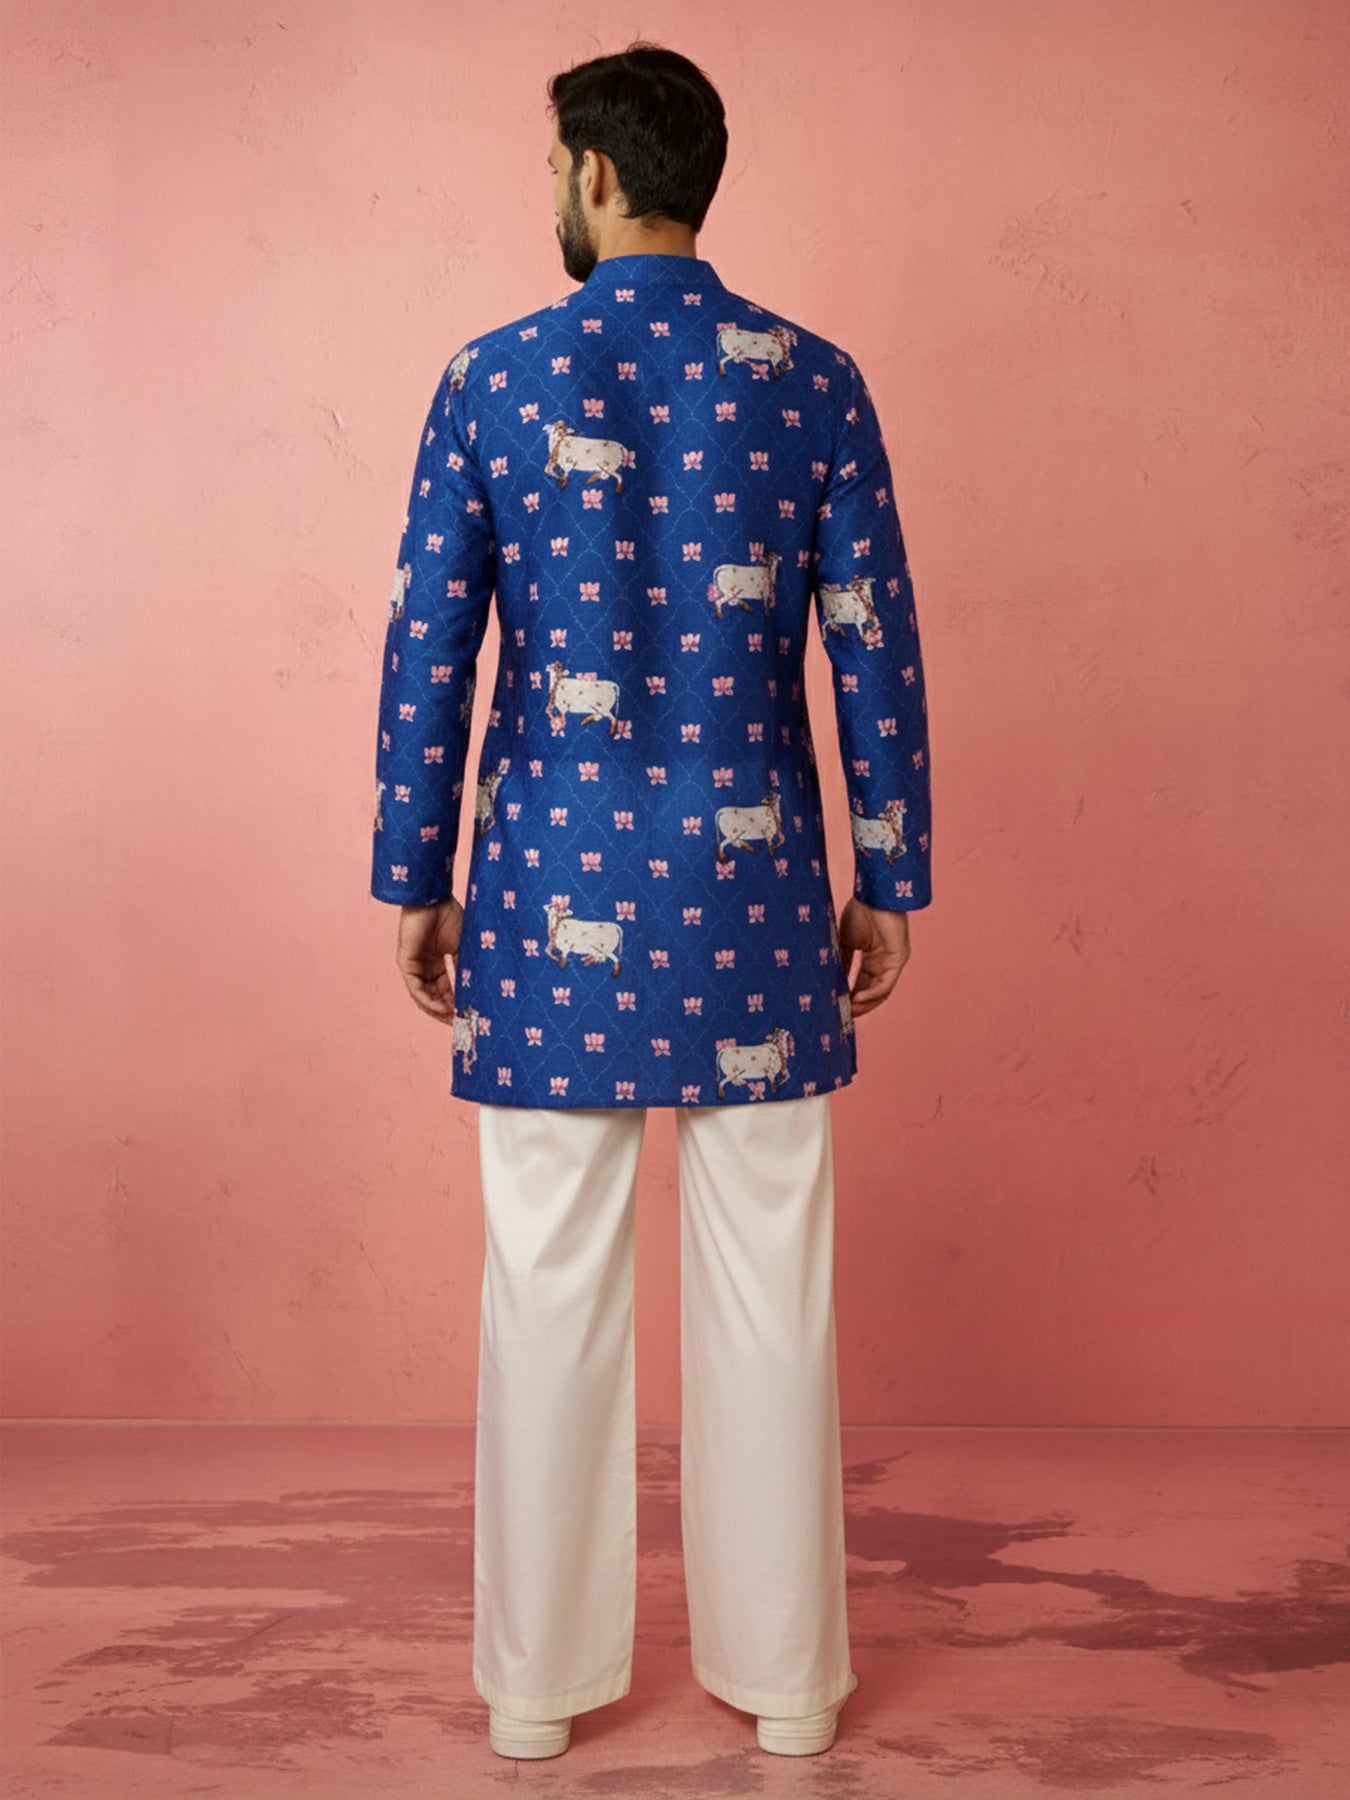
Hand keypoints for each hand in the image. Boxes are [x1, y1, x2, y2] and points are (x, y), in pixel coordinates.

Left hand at [395, 897, 463, 1023]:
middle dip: (447, 1011)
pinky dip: (428, 1000)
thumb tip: (473, 992)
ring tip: (452, 1020)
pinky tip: (441, 1008)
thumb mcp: (462, 948)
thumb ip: (464, 969)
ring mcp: (414, 965)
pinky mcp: (406, 962)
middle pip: (435, 996)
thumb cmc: (450, 917)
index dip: (456, 1003)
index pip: (446, 989)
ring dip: (438, 1009)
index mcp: (438, 961)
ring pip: (424, 995)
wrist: (434, 898)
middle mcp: (425, 966)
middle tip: (461, 1024)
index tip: (468, 1015)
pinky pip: (416, 988)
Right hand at [837, 897, 911, 1018]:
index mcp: (871, 959)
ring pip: (880, 992)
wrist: (872, 894)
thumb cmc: (860, 912)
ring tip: (848, 1012)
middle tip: (840, 1016)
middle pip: (871, 992)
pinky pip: (886, 984)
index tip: (834, 1008)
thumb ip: (842, 963)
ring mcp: (892, 962)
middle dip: (856, 1006)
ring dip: (864, 1004)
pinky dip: (872, 994)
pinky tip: (857, 999)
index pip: (861, 985)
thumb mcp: (845, 942)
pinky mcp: (899, 959)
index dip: (848, 997)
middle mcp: (883, 963)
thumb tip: (832, 984)